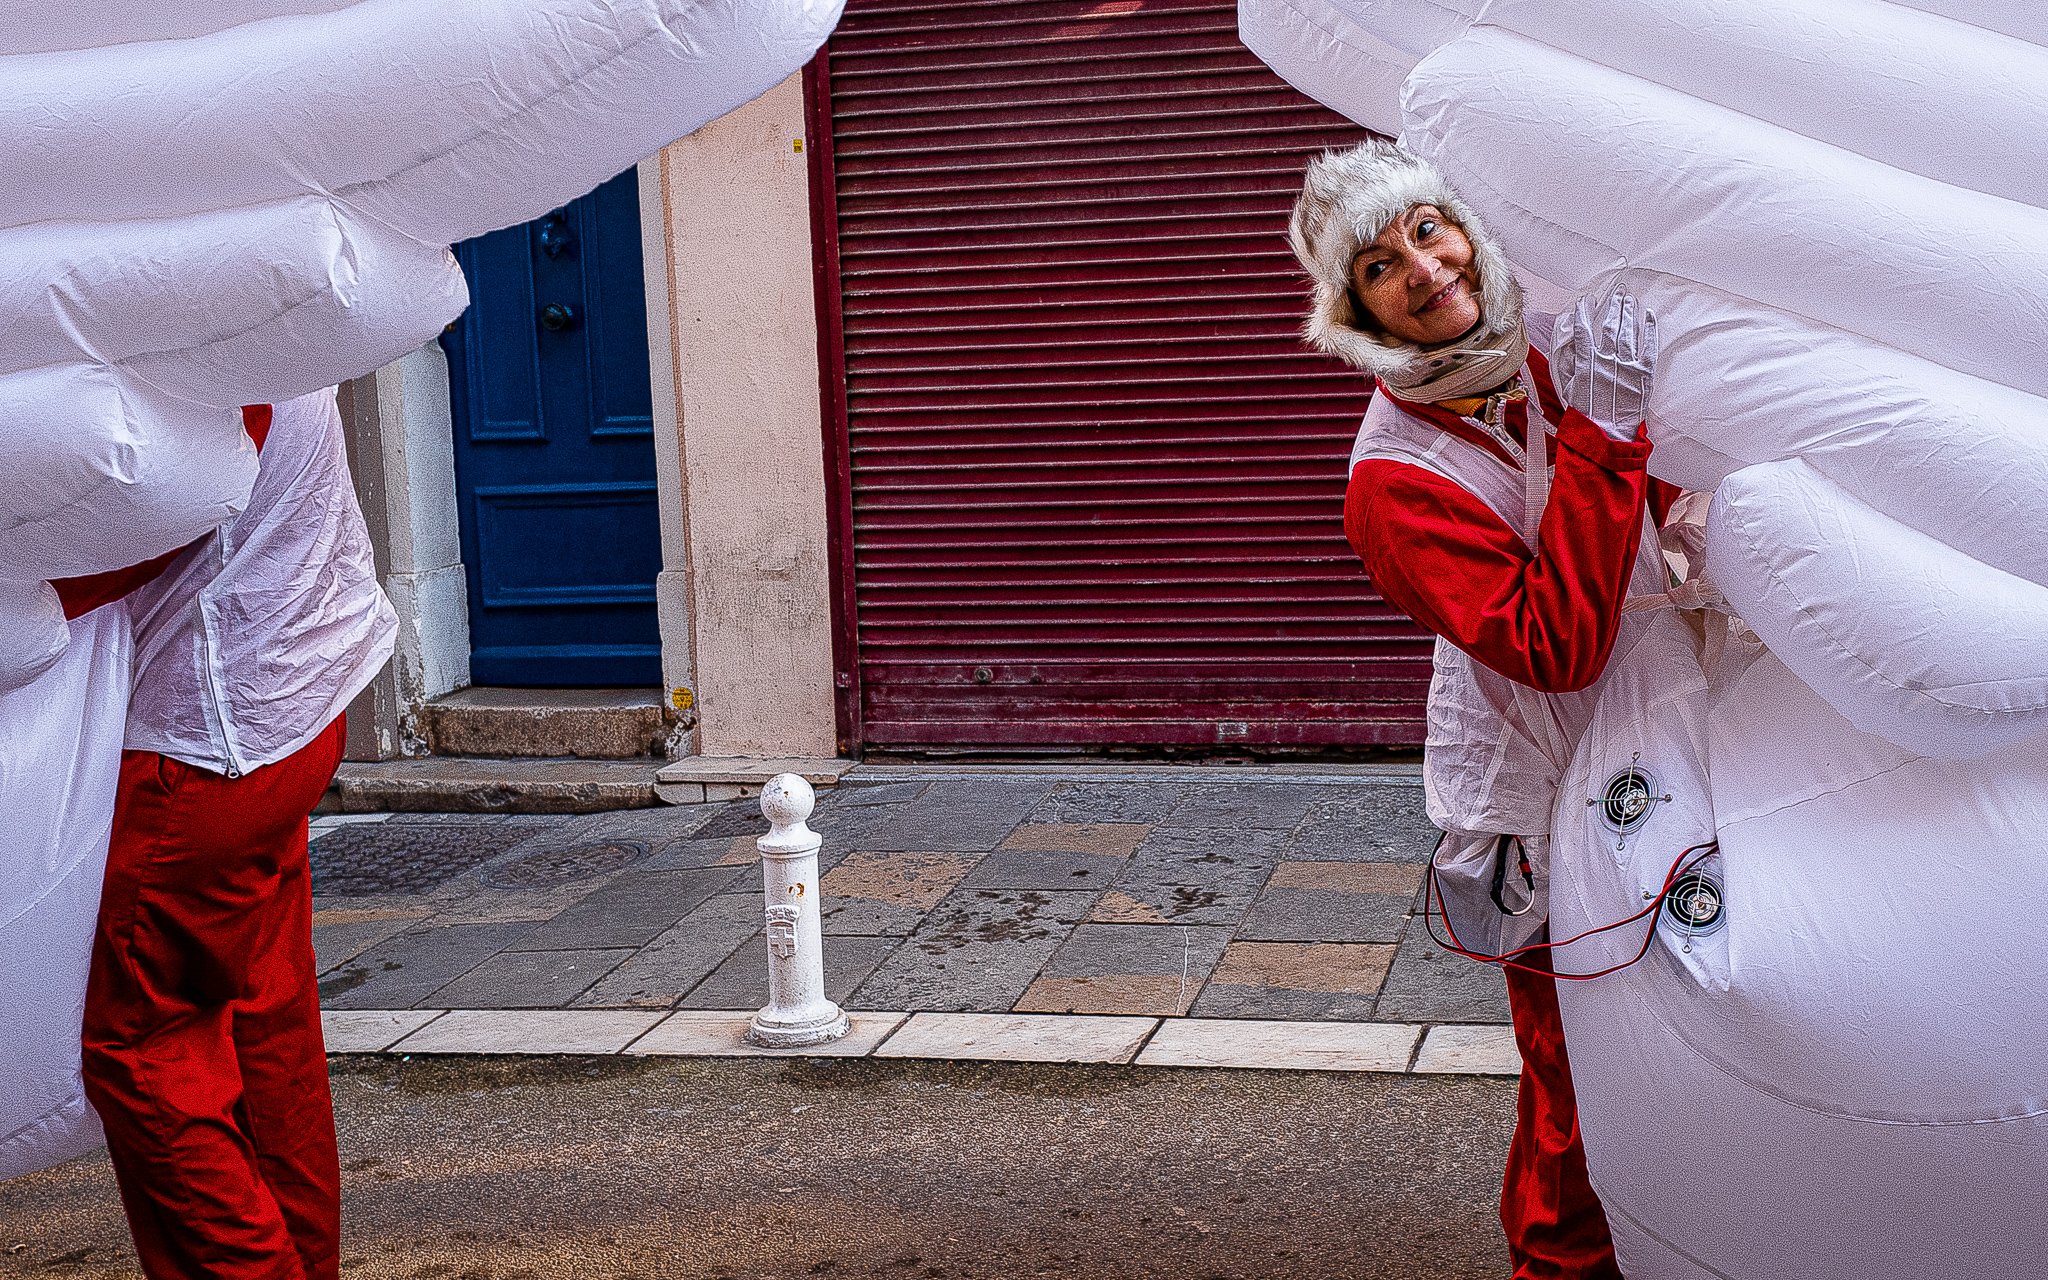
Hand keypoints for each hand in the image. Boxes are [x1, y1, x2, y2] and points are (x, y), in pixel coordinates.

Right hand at [1551, 289, 1656, 440]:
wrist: (1607, 435)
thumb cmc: (1585, 415)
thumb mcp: (1570, 389)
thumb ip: (1570, 365)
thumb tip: (1569, 346)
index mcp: (1586, 362)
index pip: (1583, 330)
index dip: (1584, 313)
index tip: (1586, 300)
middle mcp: (1607, 359)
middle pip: (1610, 325)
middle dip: (1613, 306)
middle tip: (1617, 292)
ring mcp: (1627, 365)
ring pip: (1628, 331)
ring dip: (1628, 312)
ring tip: (1629, 299)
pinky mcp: (1644, 373)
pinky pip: (1649, 346)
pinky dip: (1649, 329)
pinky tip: (1648, 315)